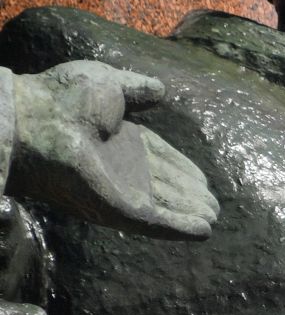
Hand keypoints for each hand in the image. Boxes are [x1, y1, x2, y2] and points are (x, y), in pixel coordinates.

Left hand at [11, 61, 218, 237]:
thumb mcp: (109, 83)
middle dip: (190, 196)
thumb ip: (137, 88)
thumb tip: (162, 91)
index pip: (161, 158)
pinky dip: (181, 228)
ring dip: (190, 213)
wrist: (41, 121)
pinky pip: (156, 222)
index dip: (183, 169)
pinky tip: (203, 231)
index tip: (203, 180)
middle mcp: (122, 168)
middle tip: (214, 206)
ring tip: (213, 218)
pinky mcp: (118, 209)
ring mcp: (121, 190)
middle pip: (165, 185)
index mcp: (120, 140)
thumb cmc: (66, 98)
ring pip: (166, 206)